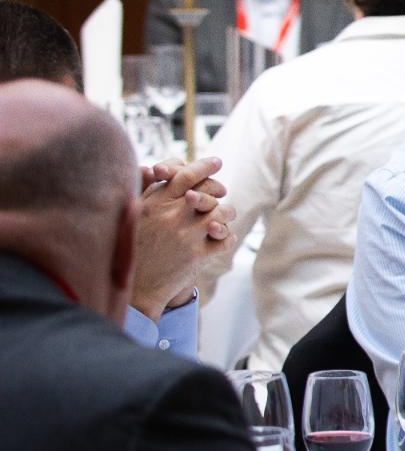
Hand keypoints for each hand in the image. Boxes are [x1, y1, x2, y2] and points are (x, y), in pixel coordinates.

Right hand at [130, 157, 235, 319]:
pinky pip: (226, 239)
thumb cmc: (131, 249)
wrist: (133, 288)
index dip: (203, 166)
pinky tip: (222, 240)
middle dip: (218, 187)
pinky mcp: (197, 254)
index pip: (184, 175)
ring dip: (225, 214)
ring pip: (221, 212)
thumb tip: (152, 167)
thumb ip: (147, 192)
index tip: (216, 161)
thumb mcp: (132, 216)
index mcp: (155, 203)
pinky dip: (227, 238)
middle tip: (222, 190)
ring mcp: (186, 234)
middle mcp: (172, 215)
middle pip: (207, 190)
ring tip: (222, 218)